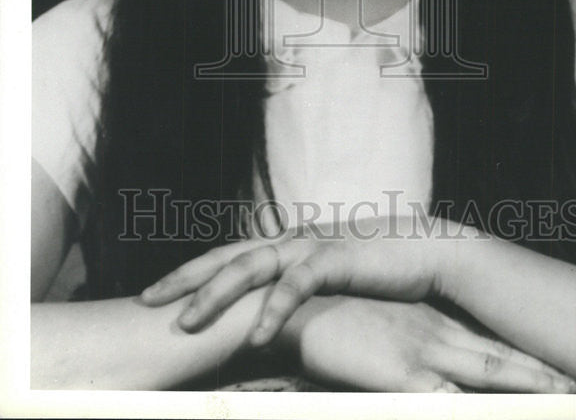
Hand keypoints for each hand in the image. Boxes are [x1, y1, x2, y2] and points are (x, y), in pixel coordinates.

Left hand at [141, 216, 449, 341]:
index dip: (192, 273)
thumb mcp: (332, 283)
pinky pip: (295, 286)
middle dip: (185, 279)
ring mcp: (311, 246)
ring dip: (215, 295)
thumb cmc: (380, 272)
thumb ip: (302, 291)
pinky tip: (253, 337)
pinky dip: (272, 311)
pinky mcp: (336, 258)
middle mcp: (292, 240)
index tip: (158, 294)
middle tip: (146, 301)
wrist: (430, 252)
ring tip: (186, 324)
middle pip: (226, 256)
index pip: (229, 256)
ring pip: (251, 267)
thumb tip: (273, 312)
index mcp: (287, 245)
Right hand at [282, 297, 575, 392]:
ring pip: (484, 374)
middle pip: (498, 359)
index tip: (557, 370)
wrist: (295, 306)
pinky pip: (440, 397)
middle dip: (539, 374)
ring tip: (557, 398)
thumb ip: (404, 336)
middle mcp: (434, 333)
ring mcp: (420, 351)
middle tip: (575, 387)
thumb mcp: (377, 322)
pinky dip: (463, 407)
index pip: (487, 344)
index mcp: (430, 322)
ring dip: (522, 387)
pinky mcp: (398, 370)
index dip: (524, 359)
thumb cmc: (333, 316)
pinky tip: (488, 411)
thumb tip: (423, 353)